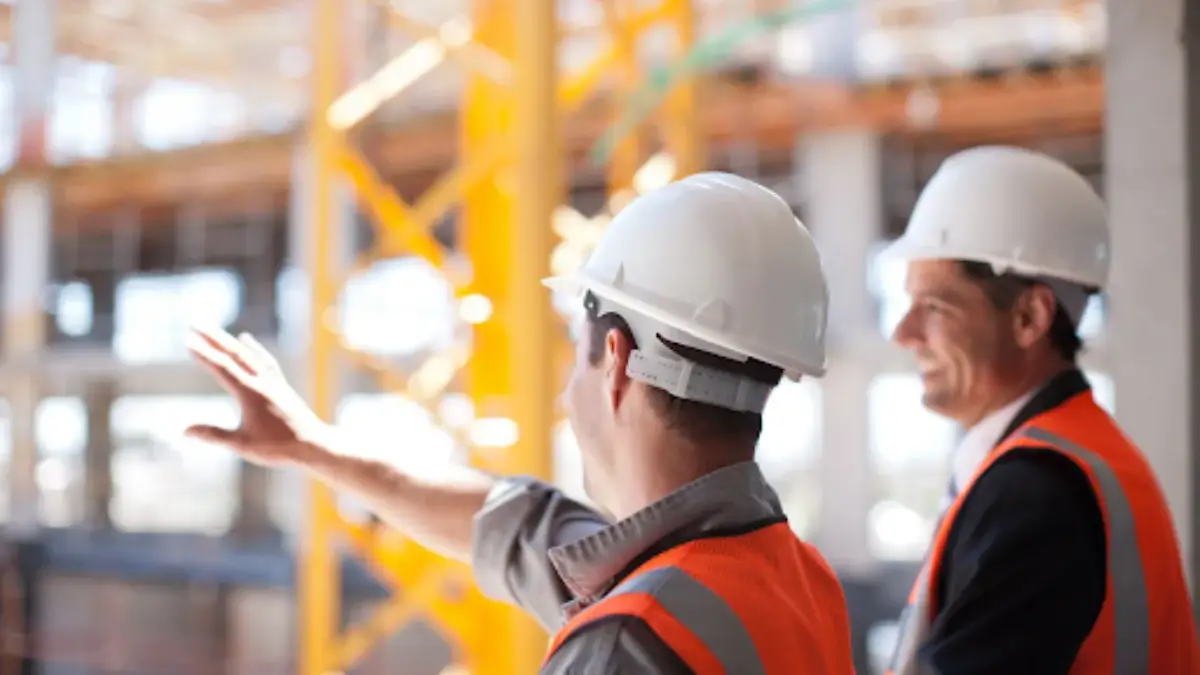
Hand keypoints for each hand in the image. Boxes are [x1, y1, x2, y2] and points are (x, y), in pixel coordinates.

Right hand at [185, 325, 326, 466]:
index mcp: (250, 393)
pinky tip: (246, 339)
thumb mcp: (242, 444)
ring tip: (213, 329)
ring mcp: (273, 381)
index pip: (223, 368)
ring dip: (229, 341)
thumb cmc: (278, 447)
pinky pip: (264, 360)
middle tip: (194, 323)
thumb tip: (185, 431)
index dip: (204, 354)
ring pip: (248, 354)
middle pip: (234, 354)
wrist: (314, 444)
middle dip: (213, 338)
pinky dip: (253, 348)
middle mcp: (262, 382)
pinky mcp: (281, 385)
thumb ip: (214, 435)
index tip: (188, 341)